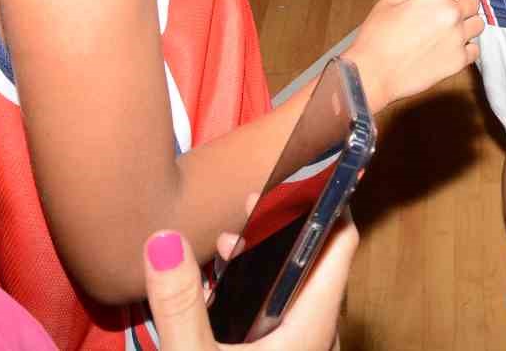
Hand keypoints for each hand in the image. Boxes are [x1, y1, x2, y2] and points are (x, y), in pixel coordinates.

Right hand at [143, 222, 357, 348]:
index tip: (294, 172)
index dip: (326, 201)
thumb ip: (180, 305)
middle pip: (315, 260)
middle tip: (247, 205)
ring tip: (225, 246)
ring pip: (293, 289)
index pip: (340, 242)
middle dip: (281, 227)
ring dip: (263, 262)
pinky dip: (255, 294)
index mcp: (315, 322)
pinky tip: (218, 293)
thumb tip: (164, 240)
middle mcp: (319, 332)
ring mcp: (301, 347)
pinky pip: (278, 316)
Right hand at [346, 0, 480, 111]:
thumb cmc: (376, 37)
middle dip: (462, 5)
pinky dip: (466, 49)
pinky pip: (475, 49)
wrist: (373, 73)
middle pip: (473, 2)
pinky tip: (450, 49)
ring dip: (467, 25)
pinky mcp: (459, 61)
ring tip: (450, 32)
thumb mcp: (390, 2)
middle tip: (448, 14)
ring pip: (478, 24)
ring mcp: (458, 38)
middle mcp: (452, 14)